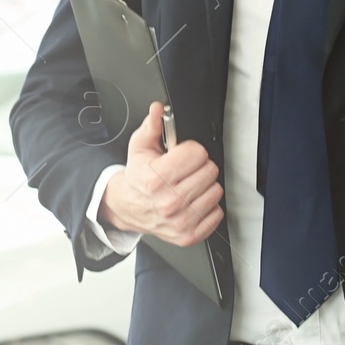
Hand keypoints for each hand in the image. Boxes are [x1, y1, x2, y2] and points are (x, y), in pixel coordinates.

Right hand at [98, 101, 222, 245]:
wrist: (127, 208)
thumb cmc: (138, 178)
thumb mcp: (140, 149)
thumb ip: (152, 127)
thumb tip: (158, 110)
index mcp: (156, 179)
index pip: (198, 154)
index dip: (191, 150)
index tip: (182, 155)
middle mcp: (169, 202)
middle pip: (210, 171)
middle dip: (199, 167)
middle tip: (184, 171)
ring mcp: (179, 221)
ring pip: (216, 191)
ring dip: (205, 186)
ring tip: (188, 186)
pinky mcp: (188, 235)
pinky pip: (217, 213)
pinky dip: (208, 207)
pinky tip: (192, 202)